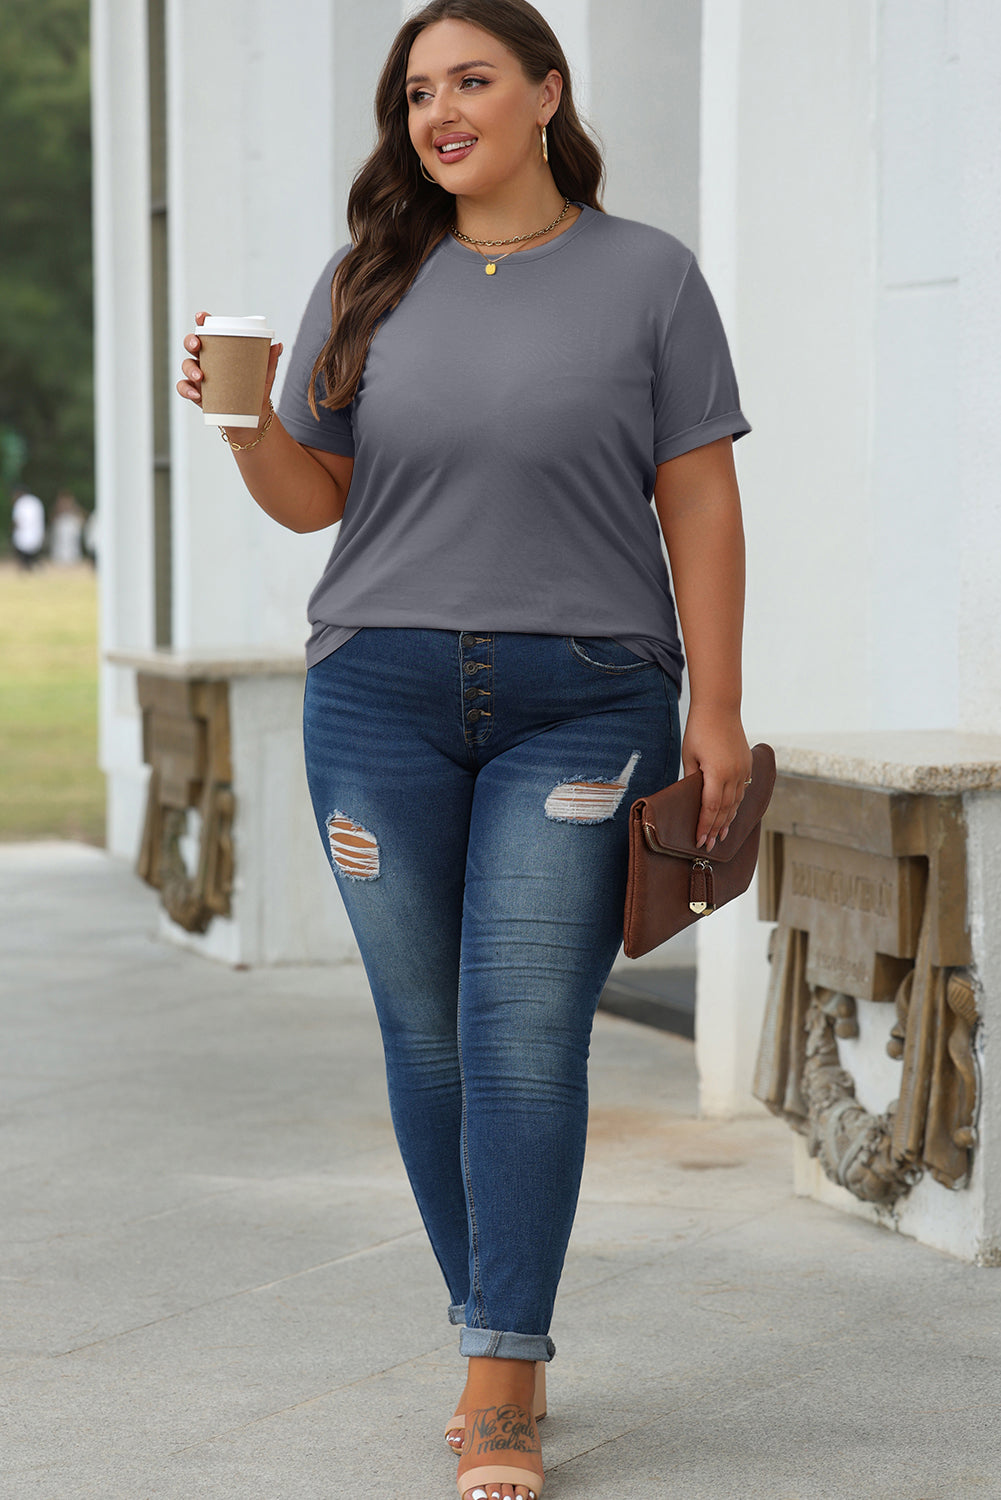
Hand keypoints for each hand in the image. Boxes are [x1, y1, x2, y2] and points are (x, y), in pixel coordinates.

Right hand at [175, 310, 283, 428]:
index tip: (201, 317)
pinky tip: (197, 394)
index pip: (208, 331)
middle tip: (197, 346)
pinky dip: (187, 390)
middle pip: (191, 344)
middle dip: (191, 341)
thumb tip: (278, 345)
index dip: (202, 321)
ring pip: (186, 365)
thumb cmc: (255, 391)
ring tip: (200, 377)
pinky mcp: (196, 393)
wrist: (251, 417)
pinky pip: (184, 388)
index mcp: (220, 350)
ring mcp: (199, 376)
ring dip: (190, 368)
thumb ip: (269, 361)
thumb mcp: (264, 375)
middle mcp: (207, 360)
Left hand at [681, 705, 752, 852]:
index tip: (699, 841)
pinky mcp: (747, 765)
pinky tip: (731, 814)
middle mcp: (735, 775)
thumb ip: (692, 780)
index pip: (710, 808)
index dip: (704, 826)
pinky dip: (736, 805)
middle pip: (725, 810)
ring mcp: (744, 770)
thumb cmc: (699, 730)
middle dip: (715, 829)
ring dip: (728, 820)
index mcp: (718, 774)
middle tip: (708, 846)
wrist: (720, 707)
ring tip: (720, 836)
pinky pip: (742, 791)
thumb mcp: (689, 756)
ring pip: (736, 802)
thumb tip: (692, 799)